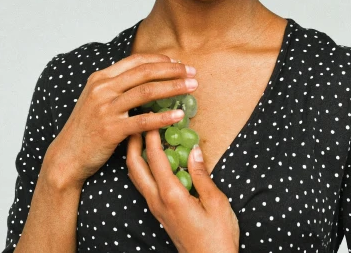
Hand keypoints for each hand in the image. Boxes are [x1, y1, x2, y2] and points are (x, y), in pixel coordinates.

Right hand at [41, 54, 197, 188]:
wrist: (67, 156)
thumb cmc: (86, 129)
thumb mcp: (96, 100)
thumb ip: (117, 87)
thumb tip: (146, 78)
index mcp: (100, 78)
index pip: (136, 61)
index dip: (160, 60)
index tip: (178, 63)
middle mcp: (102, 89)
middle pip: (145, 72)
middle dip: (173, 70)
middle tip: (193, 73)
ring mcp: (106, 108)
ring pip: (147, 92)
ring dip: (174, 88)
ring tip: (192, 88)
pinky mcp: (111, 129)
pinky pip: (143, 121)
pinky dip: (163, 117)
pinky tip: (178, 115)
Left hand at [126, 130, 239, 252]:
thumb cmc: (217, 236)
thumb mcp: (216, 202)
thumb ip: (201, 174)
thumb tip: (194, 149)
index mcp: (171, 195)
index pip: (155, 158)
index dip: (152, 134)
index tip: (153, 114)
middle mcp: (157, 200)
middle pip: (134, 166)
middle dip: (133, 142)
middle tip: (138, 122)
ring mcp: (156, 208)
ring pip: (136, 177)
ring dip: (135, 155)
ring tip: (142, 136)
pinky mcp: (159, 213)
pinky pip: (144, 185)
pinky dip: (143, 168)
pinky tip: (153, 161)